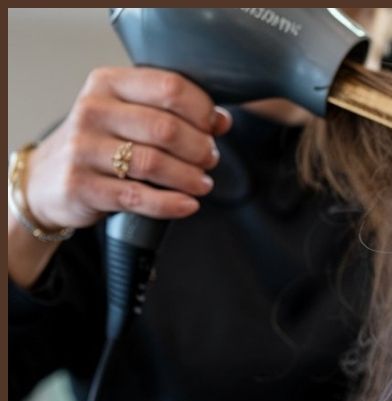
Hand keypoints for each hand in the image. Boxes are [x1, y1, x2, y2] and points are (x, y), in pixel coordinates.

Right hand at [22, 66, 232, 231]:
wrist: (47, 178)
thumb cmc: (101, 142)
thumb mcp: (131, 116)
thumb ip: (175, 112)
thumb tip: (221, 120)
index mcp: (108, 83)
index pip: (170, 86)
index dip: (202, 110)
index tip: (213, 127)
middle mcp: (92, 110)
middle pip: (166, 128)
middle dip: (199, 148)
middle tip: (209, 160)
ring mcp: (82, 148)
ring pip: (154, 163)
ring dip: (189, 177)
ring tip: (202, 183)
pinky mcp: (80, 185)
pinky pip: (137, 196)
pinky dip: (171, 203)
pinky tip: (188, 204)